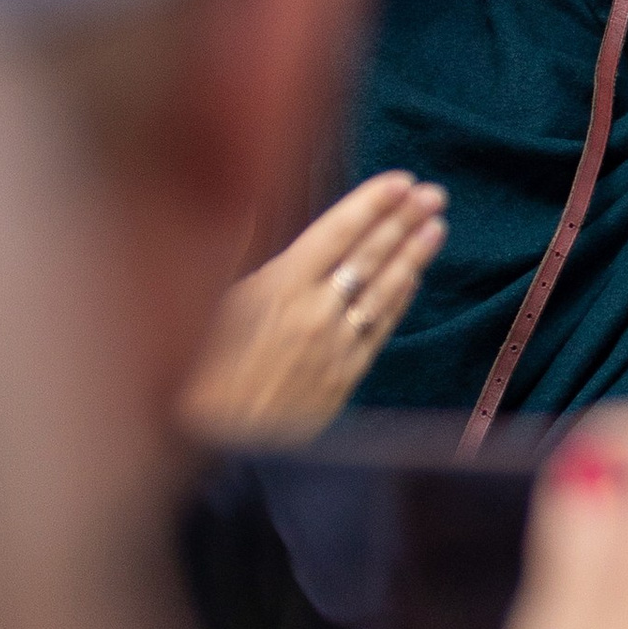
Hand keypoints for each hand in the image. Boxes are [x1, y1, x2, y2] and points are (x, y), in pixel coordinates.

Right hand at [177, 170, 445, 444]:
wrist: (210, 447)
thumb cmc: (190, 374)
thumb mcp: (204, 303)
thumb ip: (233, 251)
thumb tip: (247, 204)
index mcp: (278, 287)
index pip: (338, 232)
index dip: (372, 204)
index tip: (401, 181)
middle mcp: (315, 312)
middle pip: (370, 256)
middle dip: (404, 221)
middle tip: (435, 194)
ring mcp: (335, 345)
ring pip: (384, 291)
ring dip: (413, 256)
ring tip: (437, 227)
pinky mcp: (343, 377)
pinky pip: (380, 330)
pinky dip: (399, 300)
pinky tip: (414, 280)